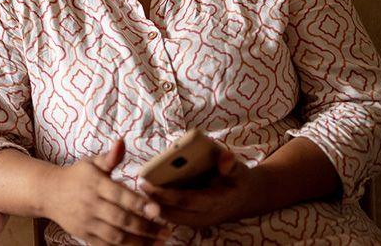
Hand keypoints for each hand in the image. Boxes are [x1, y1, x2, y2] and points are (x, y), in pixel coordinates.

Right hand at [43, 139, 167, 245]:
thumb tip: (122, 141)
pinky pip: (105, 245)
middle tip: (167, 231)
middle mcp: (91, 204)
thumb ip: (110, 157)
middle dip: (145, 227)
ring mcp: (87, 221)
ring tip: (159, 242)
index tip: (158, 209)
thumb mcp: (91, 163)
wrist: (48, 192)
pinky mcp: (83, 234)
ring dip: (139, 242)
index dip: (139, 203)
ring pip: (115, 236)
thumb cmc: (76, 176)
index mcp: (96, 184)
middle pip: (120, 219)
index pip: (120, 195)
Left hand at [139, 146, 260, 227]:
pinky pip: (171, 217)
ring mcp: (197, 222)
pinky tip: (146, 195)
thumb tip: (224, 159)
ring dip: (152, 206)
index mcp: (214, 202)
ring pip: (169, 218)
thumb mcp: (239, 169)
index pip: (184, 200)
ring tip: (138, 188)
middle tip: (135, 185)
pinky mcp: (191, 221)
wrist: (245, 199)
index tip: (145, 182)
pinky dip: (158, 207)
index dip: (163, 193)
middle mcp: (203, 216)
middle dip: (151, 201)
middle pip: (171, 213)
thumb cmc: (237, 180)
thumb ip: (230, 164)